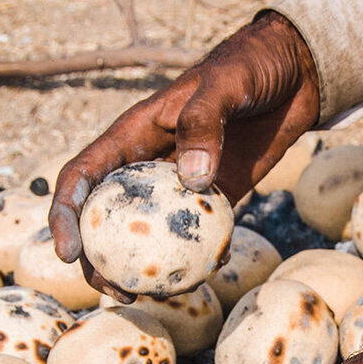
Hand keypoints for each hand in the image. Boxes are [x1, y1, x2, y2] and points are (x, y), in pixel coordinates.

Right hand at [48, 11, 319, 301]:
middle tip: (115, 290)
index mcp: (134, 134)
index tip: (67, 253)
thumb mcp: (226, 84)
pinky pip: (201, 233)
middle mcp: (150, 163)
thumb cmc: (252, 66)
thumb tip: (192, 180)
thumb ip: (204, 123)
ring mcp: (184, 184)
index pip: (83, 176)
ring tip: (153, 297)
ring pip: (150, 234)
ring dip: (145, 268)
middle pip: (106, 217)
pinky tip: (213, 271)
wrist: (297, 70)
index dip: (65, 215)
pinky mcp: (220, 195)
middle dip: (98, 259)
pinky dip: (200, 256)